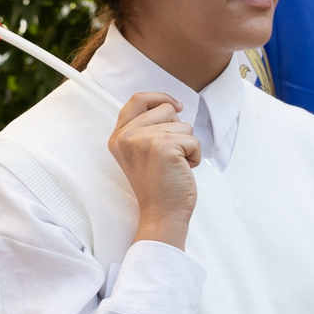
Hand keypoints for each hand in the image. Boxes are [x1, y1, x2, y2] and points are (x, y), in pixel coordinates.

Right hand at [108, 92, 200, 248]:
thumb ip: (145, 129)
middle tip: (169, 156)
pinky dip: (195, 156)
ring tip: (174, 165)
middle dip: (177, 130)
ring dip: (186, 145)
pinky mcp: (163, 146)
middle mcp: (127, 136)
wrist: (162, 214)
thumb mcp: (140, 153)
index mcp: (118, 136)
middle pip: (165, 109)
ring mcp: (144, 140)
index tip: (176, 107)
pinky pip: (193, 140)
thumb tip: (171, 106)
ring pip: (183, 125)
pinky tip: (182, 170)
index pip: (138, 99)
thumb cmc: (157, 186)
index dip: (160, 98)